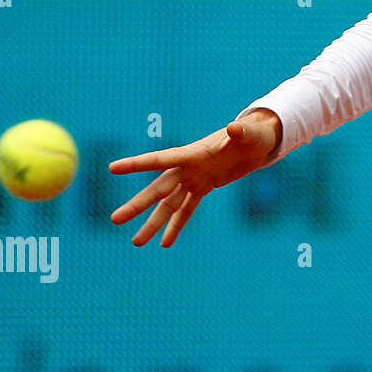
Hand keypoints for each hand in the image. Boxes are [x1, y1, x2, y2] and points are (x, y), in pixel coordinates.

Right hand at [108, 110, 281, 247]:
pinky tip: (165, 243)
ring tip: (136, 243)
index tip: (112, 169)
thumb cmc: (254, 133)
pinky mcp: (205, 187)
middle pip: (159, 189)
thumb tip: (234, 127)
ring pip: (169, 205)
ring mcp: (194, 178)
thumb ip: (240, 131)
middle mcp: (188, 167)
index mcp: (193, 153)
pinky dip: (177, 226)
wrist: (259, 141)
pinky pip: (187, 209)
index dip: (137, 164)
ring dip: (153, 223)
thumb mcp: (250, 132)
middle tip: (114, 220)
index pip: (161, 159)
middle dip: (138, 205)